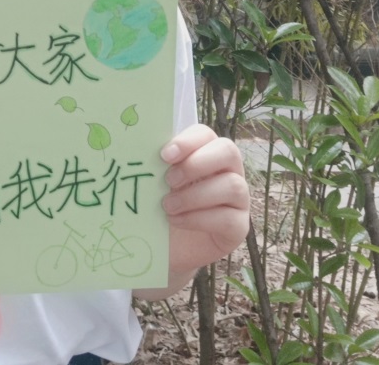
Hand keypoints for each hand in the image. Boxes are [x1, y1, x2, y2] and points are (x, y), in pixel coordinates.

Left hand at [160, 123, 249, 275]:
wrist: (163, 245)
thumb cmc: (159, 205)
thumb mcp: (154, 182)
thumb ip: (154, 164)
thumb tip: (139, 149)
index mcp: (205, 152)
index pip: (205, 134)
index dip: (187, 141)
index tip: (164, 155)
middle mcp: (228, 171)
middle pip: (228, 151)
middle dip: (196, 164)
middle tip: (169, 180)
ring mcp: (238, 199)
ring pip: (233, 186)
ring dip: (195, 195)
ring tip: (167, 206)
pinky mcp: (238, 227)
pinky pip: (229, 219)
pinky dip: (199, 219)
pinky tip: (176, 220)